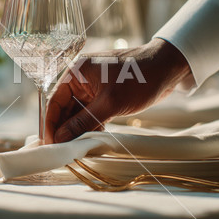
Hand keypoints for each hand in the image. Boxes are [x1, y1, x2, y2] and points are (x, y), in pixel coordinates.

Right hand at [45, 38, 191, 142]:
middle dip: (64, 129)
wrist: (168, 67)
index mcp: (76, 72)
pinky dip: (90, 126)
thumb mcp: (110, 102)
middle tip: (63, 151)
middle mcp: (81, 79)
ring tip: (76, 148)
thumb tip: (62, 138)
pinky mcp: (104, 95)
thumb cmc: (139, 77)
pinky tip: (92, 139)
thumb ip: (84, 121)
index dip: (50, 124)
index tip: (50, 144)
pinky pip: (90, 113)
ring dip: (77, 129)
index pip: (54, 101)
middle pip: (64, 108)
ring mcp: (92, 87)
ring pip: (77, 113)